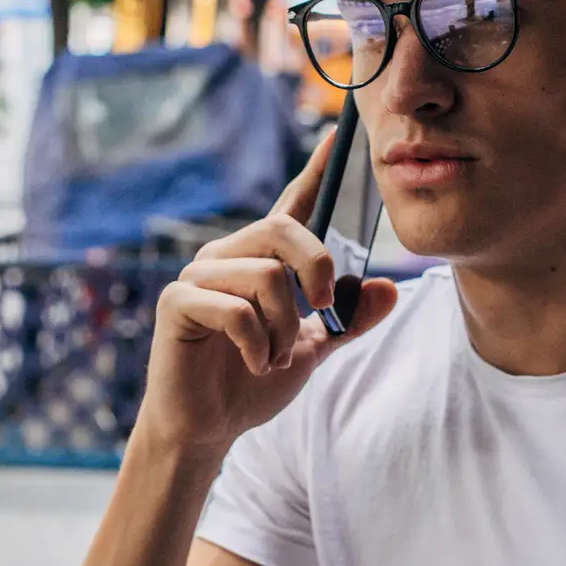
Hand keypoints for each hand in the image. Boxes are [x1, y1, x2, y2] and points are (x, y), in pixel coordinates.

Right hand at [138, 133, 399, 450]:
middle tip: (321, 310)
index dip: (314, 171)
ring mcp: (198, 277)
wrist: (206, 428)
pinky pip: (235, 309)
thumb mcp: (313, 350)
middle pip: (282, 229)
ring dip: (283, 328)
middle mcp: (226, 256)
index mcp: (259, 260)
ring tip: (273, 357)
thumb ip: (348, 320)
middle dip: (315, 268)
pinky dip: (258, 344)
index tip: (337, 137)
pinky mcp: (177, 303)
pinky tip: (254, 363)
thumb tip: (388, 289)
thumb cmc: (250, 383)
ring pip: (264, 275)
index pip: (291, 205)